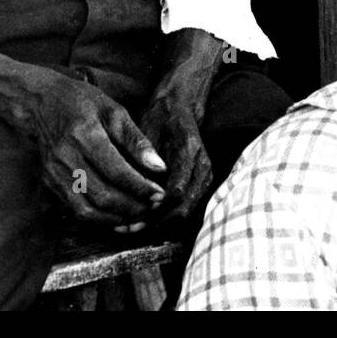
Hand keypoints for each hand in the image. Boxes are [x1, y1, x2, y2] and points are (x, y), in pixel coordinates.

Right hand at [28, 74, 167, 228]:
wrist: (41, 102)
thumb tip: (159, 168)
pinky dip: (100, 219)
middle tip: (154, 207)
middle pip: (102, 195)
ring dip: (117, 219)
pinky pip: (76, 211)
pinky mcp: (49, 183)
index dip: (140, 187)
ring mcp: (54, 173)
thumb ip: (136, 140)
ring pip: (87, 210)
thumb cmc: (81, 102)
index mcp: (84, 134)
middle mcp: (66, 157)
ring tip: (140, 216)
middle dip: (133, 207)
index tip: (159, 194)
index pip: (116, 171)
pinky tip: (119, 217)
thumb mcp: (114, 111)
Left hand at [138, 92, 213, 227]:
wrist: (178, 109)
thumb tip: (134, 191)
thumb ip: (142, 160)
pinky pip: (188, 208)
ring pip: (187, 213)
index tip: (132, 214)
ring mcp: (206, 177)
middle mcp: (202, 166)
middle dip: (156, 222)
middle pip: (184, 208)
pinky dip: (169, 218)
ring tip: (135, 227)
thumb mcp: (144, 134)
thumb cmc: (157, 119)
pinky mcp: (203, 184)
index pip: (176, 192)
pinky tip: (148, 222)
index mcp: (189, 150)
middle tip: (130, 227)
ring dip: (162, 224)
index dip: (154, 208)